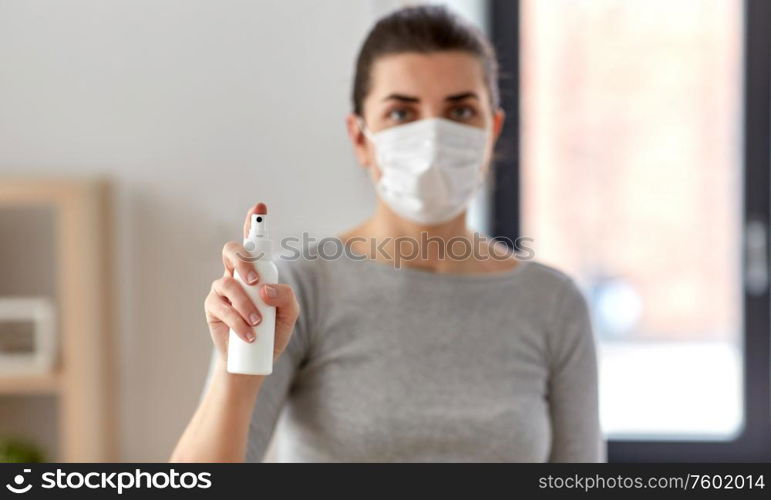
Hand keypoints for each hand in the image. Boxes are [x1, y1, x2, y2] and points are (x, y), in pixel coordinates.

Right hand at [204, 203, 299, 364]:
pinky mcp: (213, 307)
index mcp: (257, 271)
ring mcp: (222, 290)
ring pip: (227, 282)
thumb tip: (266, 289)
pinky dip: (237, 320)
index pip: (254, 243)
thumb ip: (286, 296)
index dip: (254, 223)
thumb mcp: (289, 314)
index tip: (260, 208)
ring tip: (258, 322)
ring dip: (245, 303)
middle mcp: (237, 275)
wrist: (254, 362)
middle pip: (232, 252)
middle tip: (256, 283)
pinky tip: (249, 334)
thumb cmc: (272, 333)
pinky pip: (221, 306)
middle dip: (244, 262)